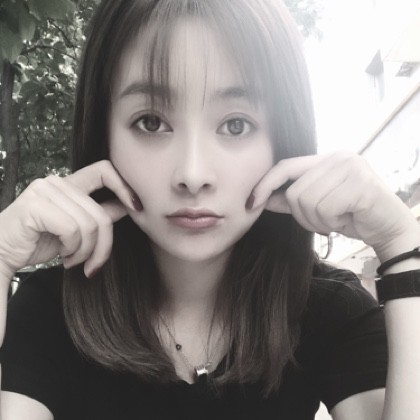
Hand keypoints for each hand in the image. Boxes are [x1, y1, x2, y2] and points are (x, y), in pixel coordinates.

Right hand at [0, 160, 139, 280]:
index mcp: (69, 184)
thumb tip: (128, 207)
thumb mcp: (76, 228)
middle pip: (101, 214)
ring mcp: (44, 191)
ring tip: (71, 259)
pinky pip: (72, 230)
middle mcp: (57, 182)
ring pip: (89, 225)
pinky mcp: (35, 205)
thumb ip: (98, 214)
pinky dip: (71, 249)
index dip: (125, 186)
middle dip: (103, 247)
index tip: (138, 207)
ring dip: (84, 252)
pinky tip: (60, 255)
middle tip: (92, 265)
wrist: (1, 254)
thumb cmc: (38, 241)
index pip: (104, 170)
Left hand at [248, 151, 419, 260]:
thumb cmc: (352, 215)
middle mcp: (338, 157)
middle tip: (325, 223)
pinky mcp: (360, 184)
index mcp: (326, 159)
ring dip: (318, 222)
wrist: (388, 228)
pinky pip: (325, 209)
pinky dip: (331, 224)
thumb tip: (262, 198)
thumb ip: (290, 200)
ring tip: (337, 221)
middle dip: (304, 217)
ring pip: (307, 202)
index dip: (265, 184)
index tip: (251, 203)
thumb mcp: (316, 206)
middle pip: (294, 192)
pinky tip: (347, 221)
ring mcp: (350, 167)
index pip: (285, 166)